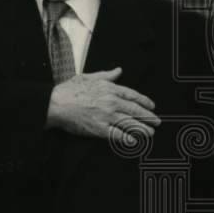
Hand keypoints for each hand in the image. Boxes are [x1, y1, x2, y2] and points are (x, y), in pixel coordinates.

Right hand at [45, 67, 160, 143]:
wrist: (56, 103)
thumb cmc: (69, 90)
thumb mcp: (90, 77)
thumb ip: (107, 75)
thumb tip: (118, 71)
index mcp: (110, 89)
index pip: (132, 95)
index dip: (144, 101)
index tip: (152, 106)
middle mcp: (111, 102)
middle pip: (135, 110)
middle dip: (148, 116)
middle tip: (157, 121)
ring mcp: (106, 116)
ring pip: (129, 123)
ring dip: (142, 128)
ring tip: (150, 133)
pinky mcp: (99, 129)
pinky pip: (117, 135)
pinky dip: (127, 138)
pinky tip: (134, 141)